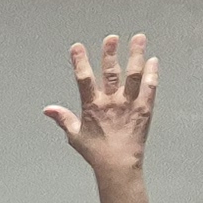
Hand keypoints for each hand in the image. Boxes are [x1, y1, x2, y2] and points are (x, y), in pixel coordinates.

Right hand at [45, 33, 159, 180]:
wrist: (118, 165)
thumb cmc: (96, 152)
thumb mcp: (75, 136)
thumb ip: (63, 119)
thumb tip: (48, 110)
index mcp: (92, 107)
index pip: (83, 79)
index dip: (79, 62)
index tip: (77, 47)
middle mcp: (111, 102)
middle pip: (110, 72)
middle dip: (110, 53)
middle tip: (112, 38)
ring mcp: (129, 104)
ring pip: (133, 75)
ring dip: (136, 55)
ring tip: (139, 38)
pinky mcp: (144, 109)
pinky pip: (150, 88)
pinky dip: (152, 73)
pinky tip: (154, 60)